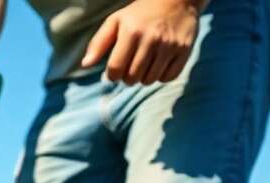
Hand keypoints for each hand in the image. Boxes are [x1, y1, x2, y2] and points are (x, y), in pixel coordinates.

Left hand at [82, 0, 201, 85]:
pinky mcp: (184, 50)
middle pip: (132, 78)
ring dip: (143, 78)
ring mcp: (170, 45)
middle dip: (127, 78)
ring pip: (149, 80)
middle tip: (130, 67)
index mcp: (131, 31)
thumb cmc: (140, 14)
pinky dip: (161, 76)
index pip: (115, 69)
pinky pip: (168, 78)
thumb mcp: (116, 21)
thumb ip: (99, 43)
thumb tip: (85, 65)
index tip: (115, 70)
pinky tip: (158, 65)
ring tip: (144, 65)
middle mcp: (151, 39)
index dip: (112, 75)